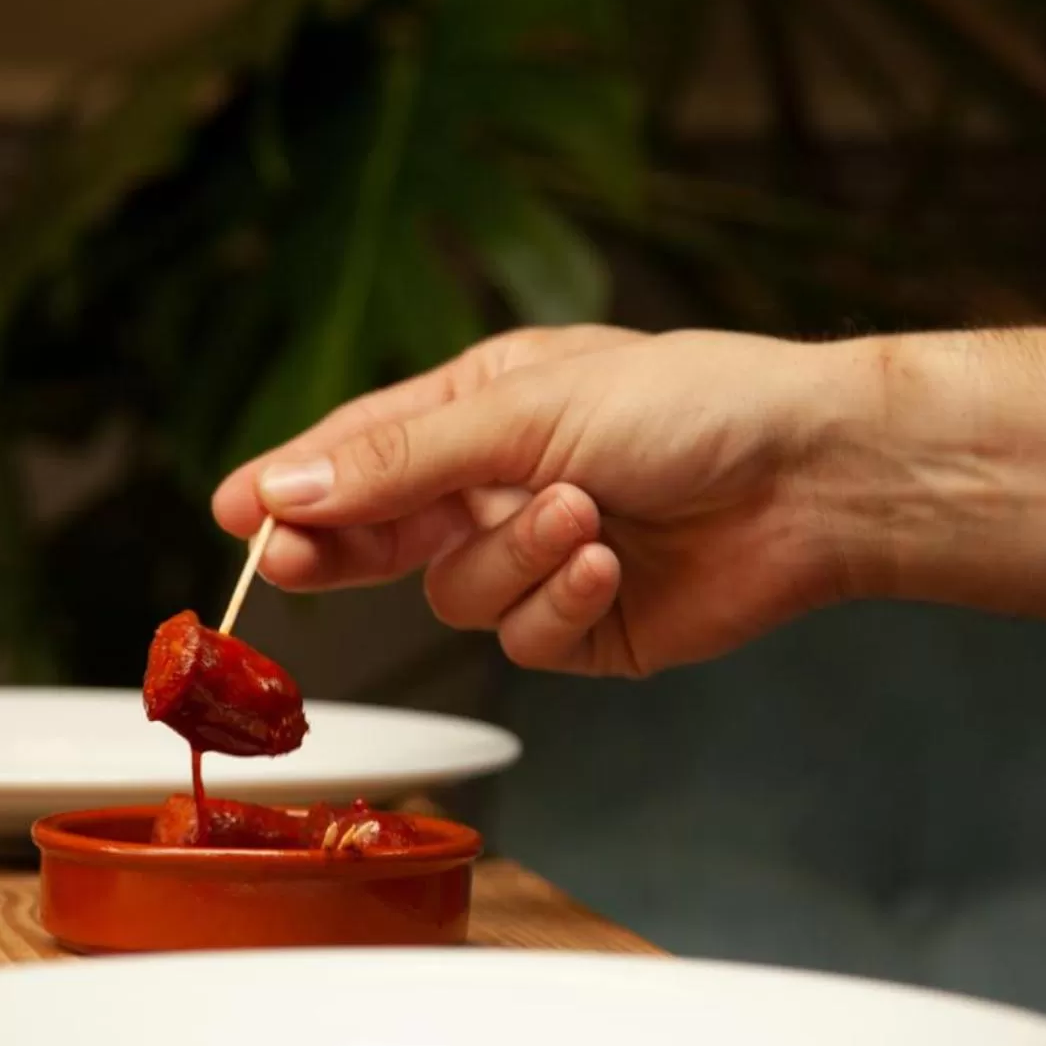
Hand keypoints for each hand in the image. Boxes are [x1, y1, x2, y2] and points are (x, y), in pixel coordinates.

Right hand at [212, 324, 886, 675]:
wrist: (814, 478)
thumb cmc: (690, 405)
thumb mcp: (528, 413)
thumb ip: (402, 463)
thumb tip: (287, 490)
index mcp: (482, 410)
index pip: (361, 453)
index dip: (293, 485)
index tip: (231, 514)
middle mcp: (500, 487)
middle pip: (383, 539)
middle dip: (348, 549)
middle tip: (299, 562)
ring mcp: (540, 562)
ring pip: (457, 597)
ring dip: (514, 559)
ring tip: (582, 515)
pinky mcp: (585, 628)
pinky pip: (524, 640)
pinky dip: (562, 604)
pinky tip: (610, 564)